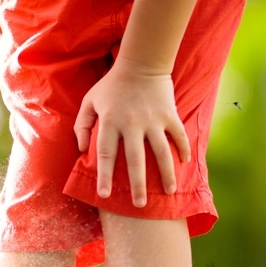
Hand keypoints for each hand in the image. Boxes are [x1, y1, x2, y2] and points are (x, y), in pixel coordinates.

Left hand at [74, 63, 190, 206]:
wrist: (141, 61)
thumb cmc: (111, 85)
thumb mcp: (89, 101)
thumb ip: (81, 125)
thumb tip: (82, 150)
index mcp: (110, 122)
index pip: (106, 155)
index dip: (105, 176)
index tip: (105, 195)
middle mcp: (131, 124)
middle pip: (135, 160)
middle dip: (137, 185)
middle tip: (139, 205)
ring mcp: (153, 120)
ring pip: (161, 152)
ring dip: (166, 174)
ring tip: (168, 192)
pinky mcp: (170, 114)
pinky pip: (178, 135)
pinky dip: (183, 148)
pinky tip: (184, 163)